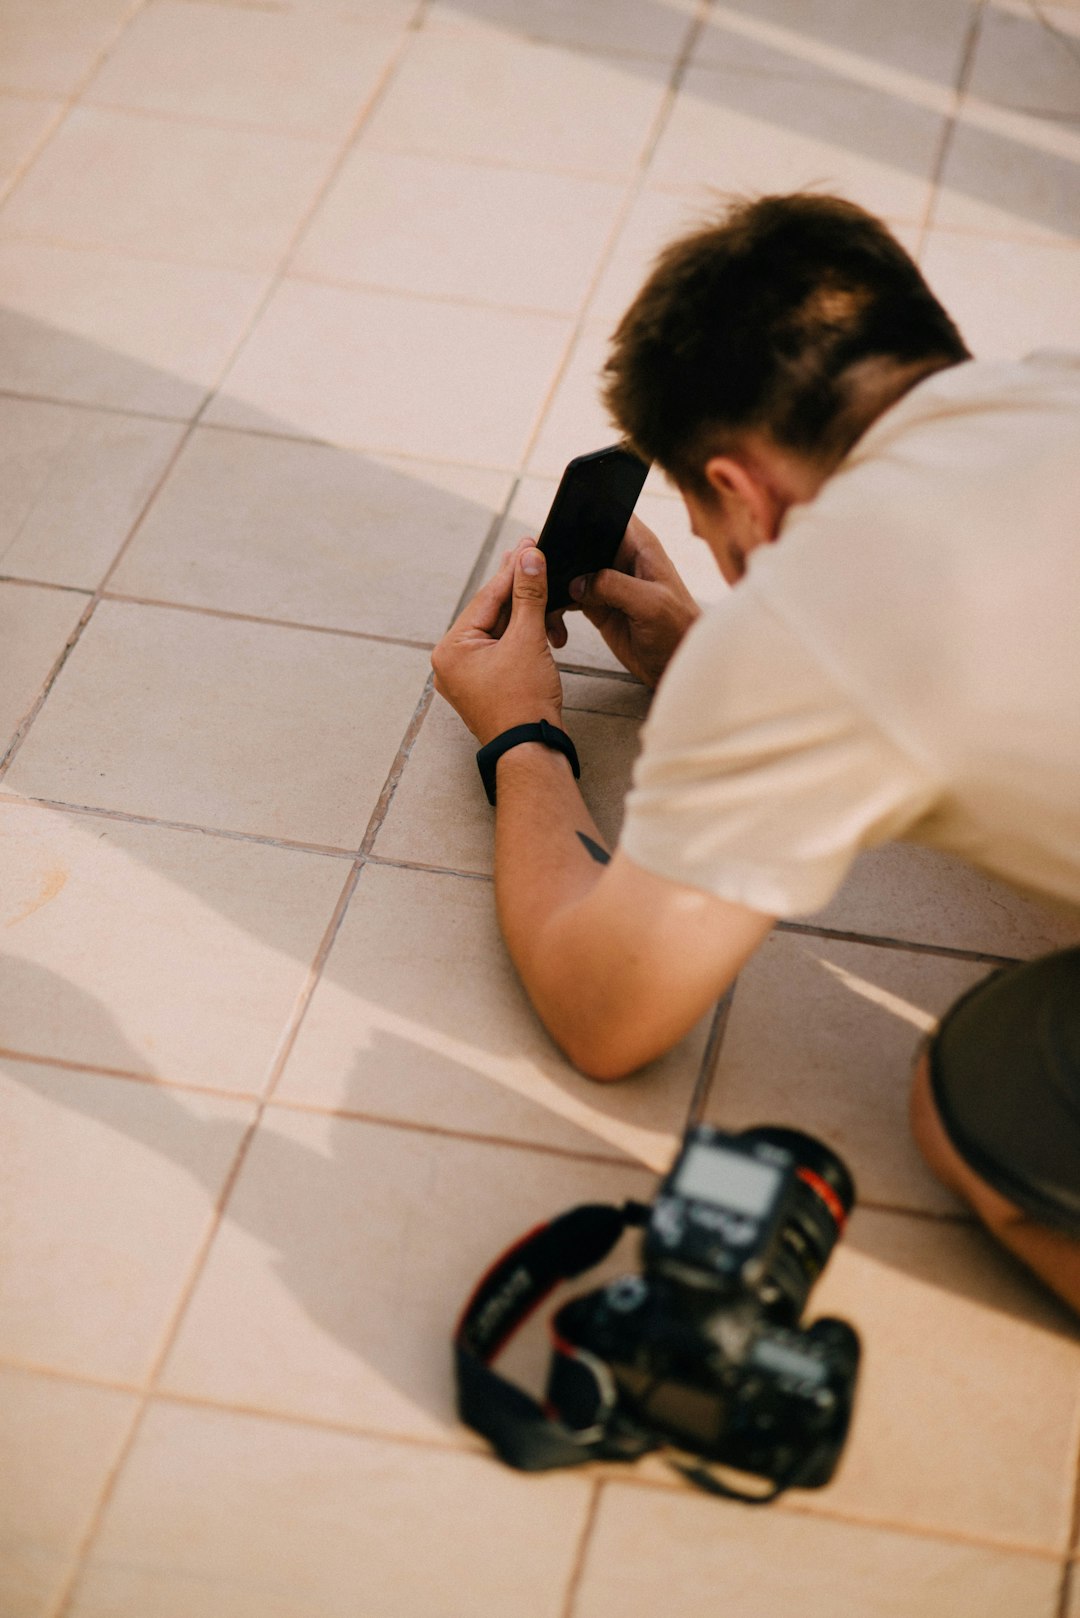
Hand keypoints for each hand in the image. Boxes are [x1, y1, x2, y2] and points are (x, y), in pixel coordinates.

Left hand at [432, 538, 563, 744]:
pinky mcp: (487, 685)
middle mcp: (452, 662)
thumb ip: (529, 595)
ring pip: (500, 631)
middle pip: (491, 613)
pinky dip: (524, 636)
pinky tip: (544, 624)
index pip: (486, 599)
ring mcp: (468, 676)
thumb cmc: (524, 704)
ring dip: (527, 615)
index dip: (512, 570)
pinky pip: (503, 649)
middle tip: (535, 555)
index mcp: (451, 650)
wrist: (533, 751)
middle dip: (519, 589)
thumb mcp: (528, 640)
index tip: (528, 546)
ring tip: (548, 592)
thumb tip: (529, 558)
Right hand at [548, 516, 699, 687]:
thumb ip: (614, 586)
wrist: (676, 665)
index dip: (582, 514)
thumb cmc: (677, 630)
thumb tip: (577, 583)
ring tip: (545, 608)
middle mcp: (620, 559)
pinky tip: (555, 628)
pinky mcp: (596, 605)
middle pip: (578, 542)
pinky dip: (556, 611)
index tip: (558, 528)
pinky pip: (567, 600)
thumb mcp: (651, 604)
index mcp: (639, 545)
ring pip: (568, 572)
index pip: (607, 514)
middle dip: (558, 556)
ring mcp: (606, 582)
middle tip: (538, 574)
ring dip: (552, 587)